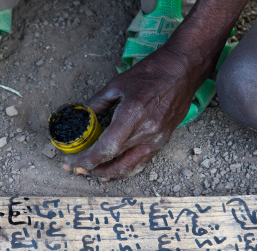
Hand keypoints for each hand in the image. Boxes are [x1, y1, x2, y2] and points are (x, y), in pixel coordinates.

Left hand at [63, 48, 197, 180]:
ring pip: (128, 168)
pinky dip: (124, 170)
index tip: (74, 164)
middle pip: (114, 161)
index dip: (88, 160)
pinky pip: (141, 163)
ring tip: (91, 173)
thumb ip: (97, 103)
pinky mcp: (162, 141)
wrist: (182, 70)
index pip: (107, 148)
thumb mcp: (117, 84)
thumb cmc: (151, 73)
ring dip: (108, 174)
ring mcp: (156, 139)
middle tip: (76, 168)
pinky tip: (111, 172)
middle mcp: (146, 132)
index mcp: (132, 115)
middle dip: (92, 168)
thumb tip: (82, 116)